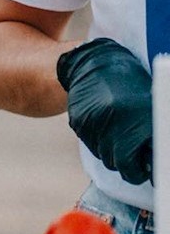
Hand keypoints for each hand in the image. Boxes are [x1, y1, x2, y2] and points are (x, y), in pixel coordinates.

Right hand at [57, 38, 152, 184]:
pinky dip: (98, 138)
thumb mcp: (151, 108)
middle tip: (134, 149)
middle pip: (115, 164)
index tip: (144, 169)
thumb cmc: (132, 83)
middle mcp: (111, 125)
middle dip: (126, 161)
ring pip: (102, 155)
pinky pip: (90, 142)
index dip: (140, 172)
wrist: (97, 61)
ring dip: (111, 149)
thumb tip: (154, 164)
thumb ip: (153, 137)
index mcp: (135, 122)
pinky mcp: (77, 122)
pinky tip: (106, 123)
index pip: (132, 168)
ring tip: (119, 131)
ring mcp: (91, 124)